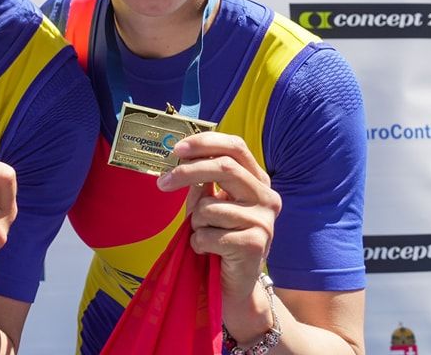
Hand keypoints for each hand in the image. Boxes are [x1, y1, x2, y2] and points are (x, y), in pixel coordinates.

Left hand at [156, 132, 280, 303]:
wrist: (233, 287)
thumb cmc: (218, 241)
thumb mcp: (207, 205)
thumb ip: (202, 180)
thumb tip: (183, 155)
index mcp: (258, 182)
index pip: (236, 147)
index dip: (206, 143)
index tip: (177, 149)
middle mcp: (267, 197)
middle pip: (224, 168)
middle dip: (187, 172)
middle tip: (162, 183)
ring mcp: (265, 221)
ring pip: (210, 207)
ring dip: (195, 224)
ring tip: (204, 238)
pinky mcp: (256, 244)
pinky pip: (210, 234)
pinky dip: (199, 244)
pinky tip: (209, 253)